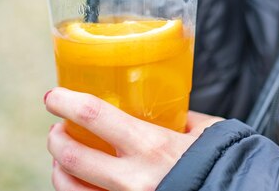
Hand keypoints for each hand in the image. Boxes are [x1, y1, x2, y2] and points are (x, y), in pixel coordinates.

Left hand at [45, 87, 222, 190]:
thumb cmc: (224, 163)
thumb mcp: (204, 132)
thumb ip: (181, 119)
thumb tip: (166, 110)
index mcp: (153, 146)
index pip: (94, 116)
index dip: (66, 102)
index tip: (54, 96)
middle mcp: (132, 179)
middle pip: (70, 156)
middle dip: (56, 138)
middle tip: (58, 127)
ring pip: (68, 187)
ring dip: (58, 167)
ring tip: (63, 156)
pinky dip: (74, 190)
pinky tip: (79, 181)